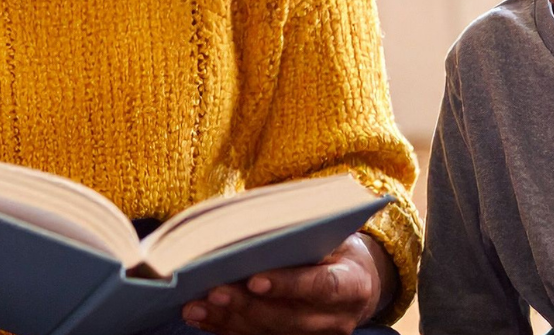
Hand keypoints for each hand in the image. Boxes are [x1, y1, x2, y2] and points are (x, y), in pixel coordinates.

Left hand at [181, 233, 394, 334]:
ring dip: (228, 320)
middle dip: (247, 306)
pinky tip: (201, 316)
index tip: (254, 280)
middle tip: (213, 292)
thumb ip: (299, 234)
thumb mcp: (328, 233)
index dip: (288, 285)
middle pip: (288, 318)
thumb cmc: (336, 246)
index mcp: (352, 285)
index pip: (321, 287)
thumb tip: (247, 230)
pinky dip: (226, 328)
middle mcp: (337, 319)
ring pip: (269, 333)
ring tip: (195, 306)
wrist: (358, 280)